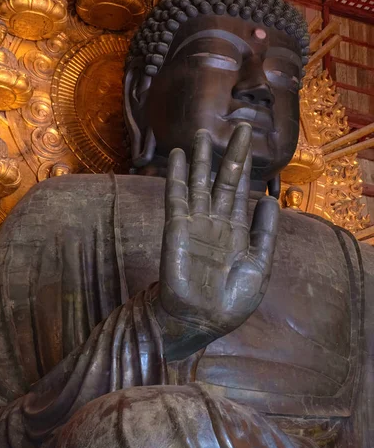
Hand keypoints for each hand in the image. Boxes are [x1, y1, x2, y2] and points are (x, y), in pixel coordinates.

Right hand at [159, 124, 278, 348]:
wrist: (201, 320)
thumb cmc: (231, 300)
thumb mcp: (258, 267)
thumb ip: (264, 233)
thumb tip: (271, 200)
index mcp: (236, 230)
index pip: (241, 190)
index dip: (246, 166)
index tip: (250, 142)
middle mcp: (216, 221)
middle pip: (223, 180)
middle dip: (231, 154)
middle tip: (241, 126)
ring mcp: (195, 222)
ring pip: (198, 183)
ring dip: (200, 159)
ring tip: (201, 134)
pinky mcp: (176, 228)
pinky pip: (176, 197)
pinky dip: (176, 176)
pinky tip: (177, 156)